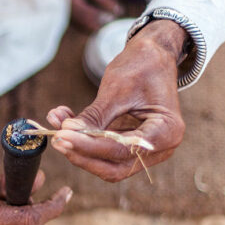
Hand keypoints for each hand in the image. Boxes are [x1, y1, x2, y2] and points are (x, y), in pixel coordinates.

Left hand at [47, 20, 185, 180]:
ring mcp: (146, 151)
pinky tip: (64, 121)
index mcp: (167, 132)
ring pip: (106, 164)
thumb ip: (94, 116)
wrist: (153, 57)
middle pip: (115, 167)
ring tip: (57, 125)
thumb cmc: (142, 67)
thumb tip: (65, 133)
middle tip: (57, 139)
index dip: (90, 146)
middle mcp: (160, 149)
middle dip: (83, 155)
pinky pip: (104, 152)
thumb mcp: (117, 89)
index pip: (122, 149)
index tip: (63, 135)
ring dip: (79, 149)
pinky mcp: (130, 147)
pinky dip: (84, 141)